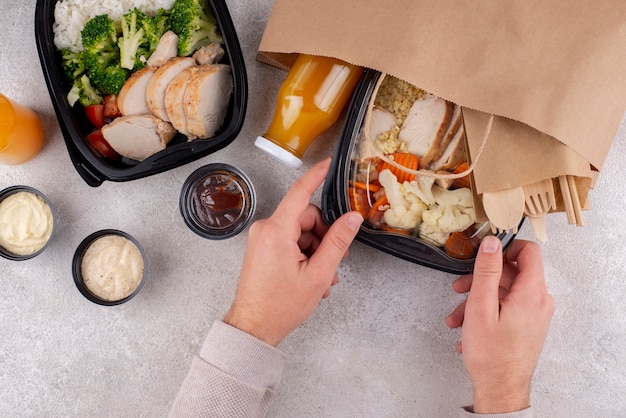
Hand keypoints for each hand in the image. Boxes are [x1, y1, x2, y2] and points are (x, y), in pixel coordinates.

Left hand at [223, 158, 363, 346]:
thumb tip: (352, 218)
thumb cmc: (279, 306)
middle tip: (334, 260)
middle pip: (305, 217)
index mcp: (276, 231)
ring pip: (300, 231)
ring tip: (323, 277)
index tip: (328, 164)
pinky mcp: (262, 248)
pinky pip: (290, 241)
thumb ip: (337, 242)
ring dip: (316, 250)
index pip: (300, 192)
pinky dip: (304, 255)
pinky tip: (312, 276)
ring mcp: (262, 239)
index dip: (317, 176)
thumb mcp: (318, 274)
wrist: (253, 328)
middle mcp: (265, 229)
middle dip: (324, 236)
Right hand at [446, 236, 555, 413]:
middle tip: (460, 287)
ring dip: (478, 299)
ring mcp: (535, 314)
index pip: (529, 252)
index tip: (485, 252)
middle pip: (512, 273)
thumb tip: (491, 243)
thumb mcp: (481, 306)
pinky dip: (487, 312)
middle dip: (482, 278)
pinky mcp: (529, 325)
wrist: (500, 390)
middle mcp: (539, 301)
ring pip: (505, 292)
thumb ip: (487, 271)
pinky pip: (508, 307)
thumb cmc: (492, 354)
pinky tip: (468, 326)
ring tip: (458, 315)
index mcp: (532, 293)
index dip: (506, 247)